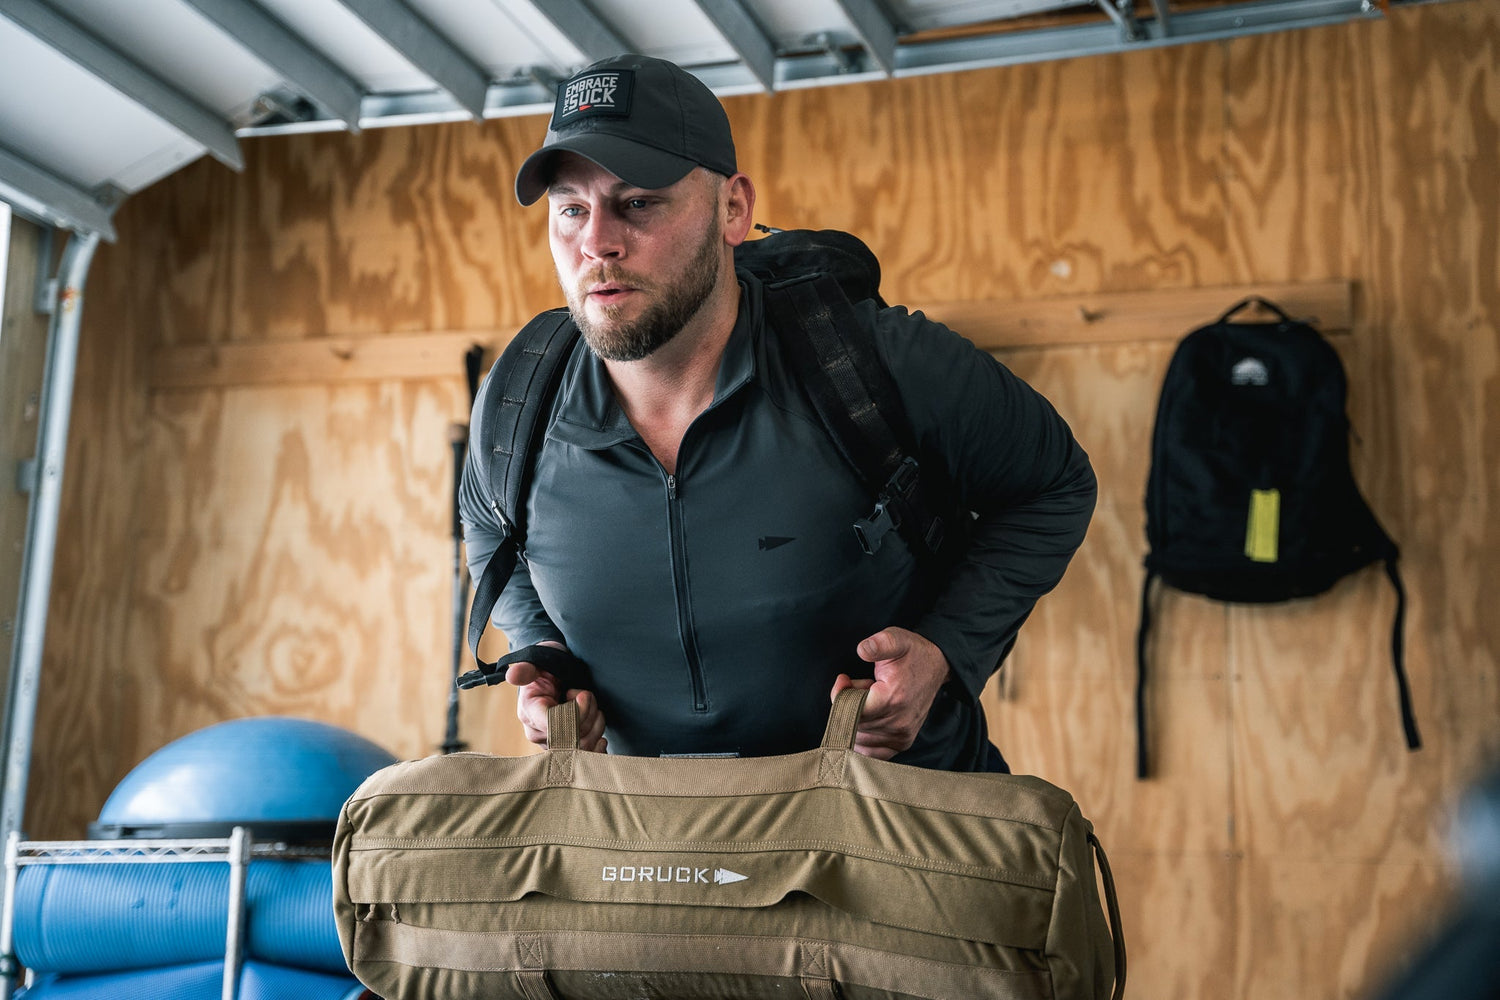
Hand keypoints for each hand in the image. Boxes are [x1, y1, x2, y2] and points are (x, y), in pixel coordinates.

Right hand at [505, 641, 606, 751]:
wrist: (555, 677)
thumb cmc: (548, 668)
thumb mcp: (538, 663)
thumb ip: (527, 669)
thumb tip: (513, 674)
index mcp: (529, 712)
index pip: (554, 724)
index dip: (576, 711)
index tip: (581, 693)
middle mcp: (538, 733)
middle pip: (572, 737)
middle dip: (588, 714)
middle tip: (588, 696)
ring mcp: (552, 744)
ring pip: (583, 747)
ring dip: (596, 725)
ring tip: (593, 707)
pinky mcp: (566, 751)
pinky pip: (585, 758)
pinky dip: (598, 747)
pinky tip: (601, 736)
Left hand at [831, 627, 951, 759]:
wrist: (936, 665)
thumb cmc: (912, 652)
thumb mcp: (896, 639)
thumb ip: (879, 644)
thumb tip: (862, 649)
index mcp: (893, 699)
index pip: (852, 711)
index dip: (841, 695)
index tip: (844, 678)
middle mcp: (898, 723)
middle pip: (853, 724)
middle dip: (850, 704)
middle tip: (863, 685)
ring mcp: (901, 736)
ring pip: (858, 737)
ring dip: (857, 719)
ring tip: (871, 699)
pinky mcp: (902, 743)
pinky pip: (870, 751)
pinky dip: (863, 736)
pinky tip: (870, 717)